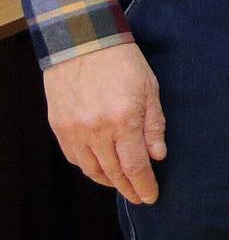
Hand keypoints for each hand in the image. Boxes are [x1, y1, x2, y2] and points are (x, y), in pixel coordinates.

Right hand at [43, 43, 166, 204]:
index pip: (135, 166)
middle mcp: (97, 130)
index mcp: (124, 120)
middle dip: (129, 189)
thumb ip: (154, 125)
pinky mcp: (59, 127)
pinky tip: (101, 169)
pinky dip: (89, 167)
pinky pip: (75, 158)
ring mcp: (74, 130)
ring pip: (92, 169)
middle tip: (140, 197)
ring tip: (123, 186)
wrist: (83, 42)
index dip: (144, 185)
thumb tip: (158, 157)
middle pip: (114, 173)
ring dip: (109, 182)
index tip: (151, 197)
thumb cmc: (123, 62)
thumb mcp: (150, 89)